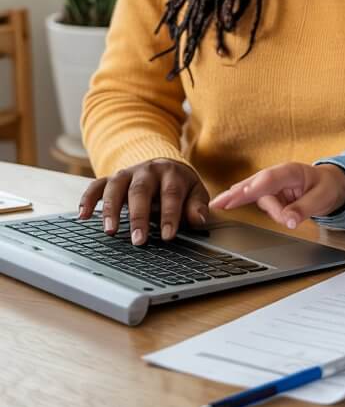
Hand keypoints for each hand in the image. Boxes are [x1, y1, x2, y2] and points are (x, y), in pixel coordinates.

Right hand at [78, 159, 208, 245]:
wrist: (166, 166)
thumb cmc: (181, 185)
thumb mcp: (195, 192)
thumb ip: (197, 206)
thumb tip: (198, 220)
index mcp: (171, 173)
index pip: (170, 193)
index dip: (169, 215)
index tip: (168, 236)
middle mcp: (147, 170)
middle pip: (140, 191)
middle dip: (139, 216)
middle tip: (139, 240)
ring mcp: (127, 173)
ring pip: (115, 187)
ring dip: (111, 209)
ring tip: (110, 231)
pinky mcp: (112, 178)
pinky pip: (96, 185)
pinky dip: (88, 199)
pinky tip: (83, 215)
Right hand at [208, 162, 344, 229]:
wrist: (331, 184)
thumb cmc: (327, 187)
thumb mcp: (322, 198)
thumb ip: (304, 209)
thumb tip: (288, 221)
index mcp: (292, 171)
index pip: (269, 179)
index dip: (253, 188)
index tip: (239, 196)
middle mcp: (278, 175)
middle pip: (254, 184)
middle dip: (236, 194)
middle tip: (217, 203)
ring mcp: (272, 184)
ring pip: (258, 198)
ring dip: (270, 211)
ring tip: (290, 218)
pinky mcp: (269, 193)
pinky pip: (258, 201)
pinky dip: (245, 203)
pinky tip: (226, 204)